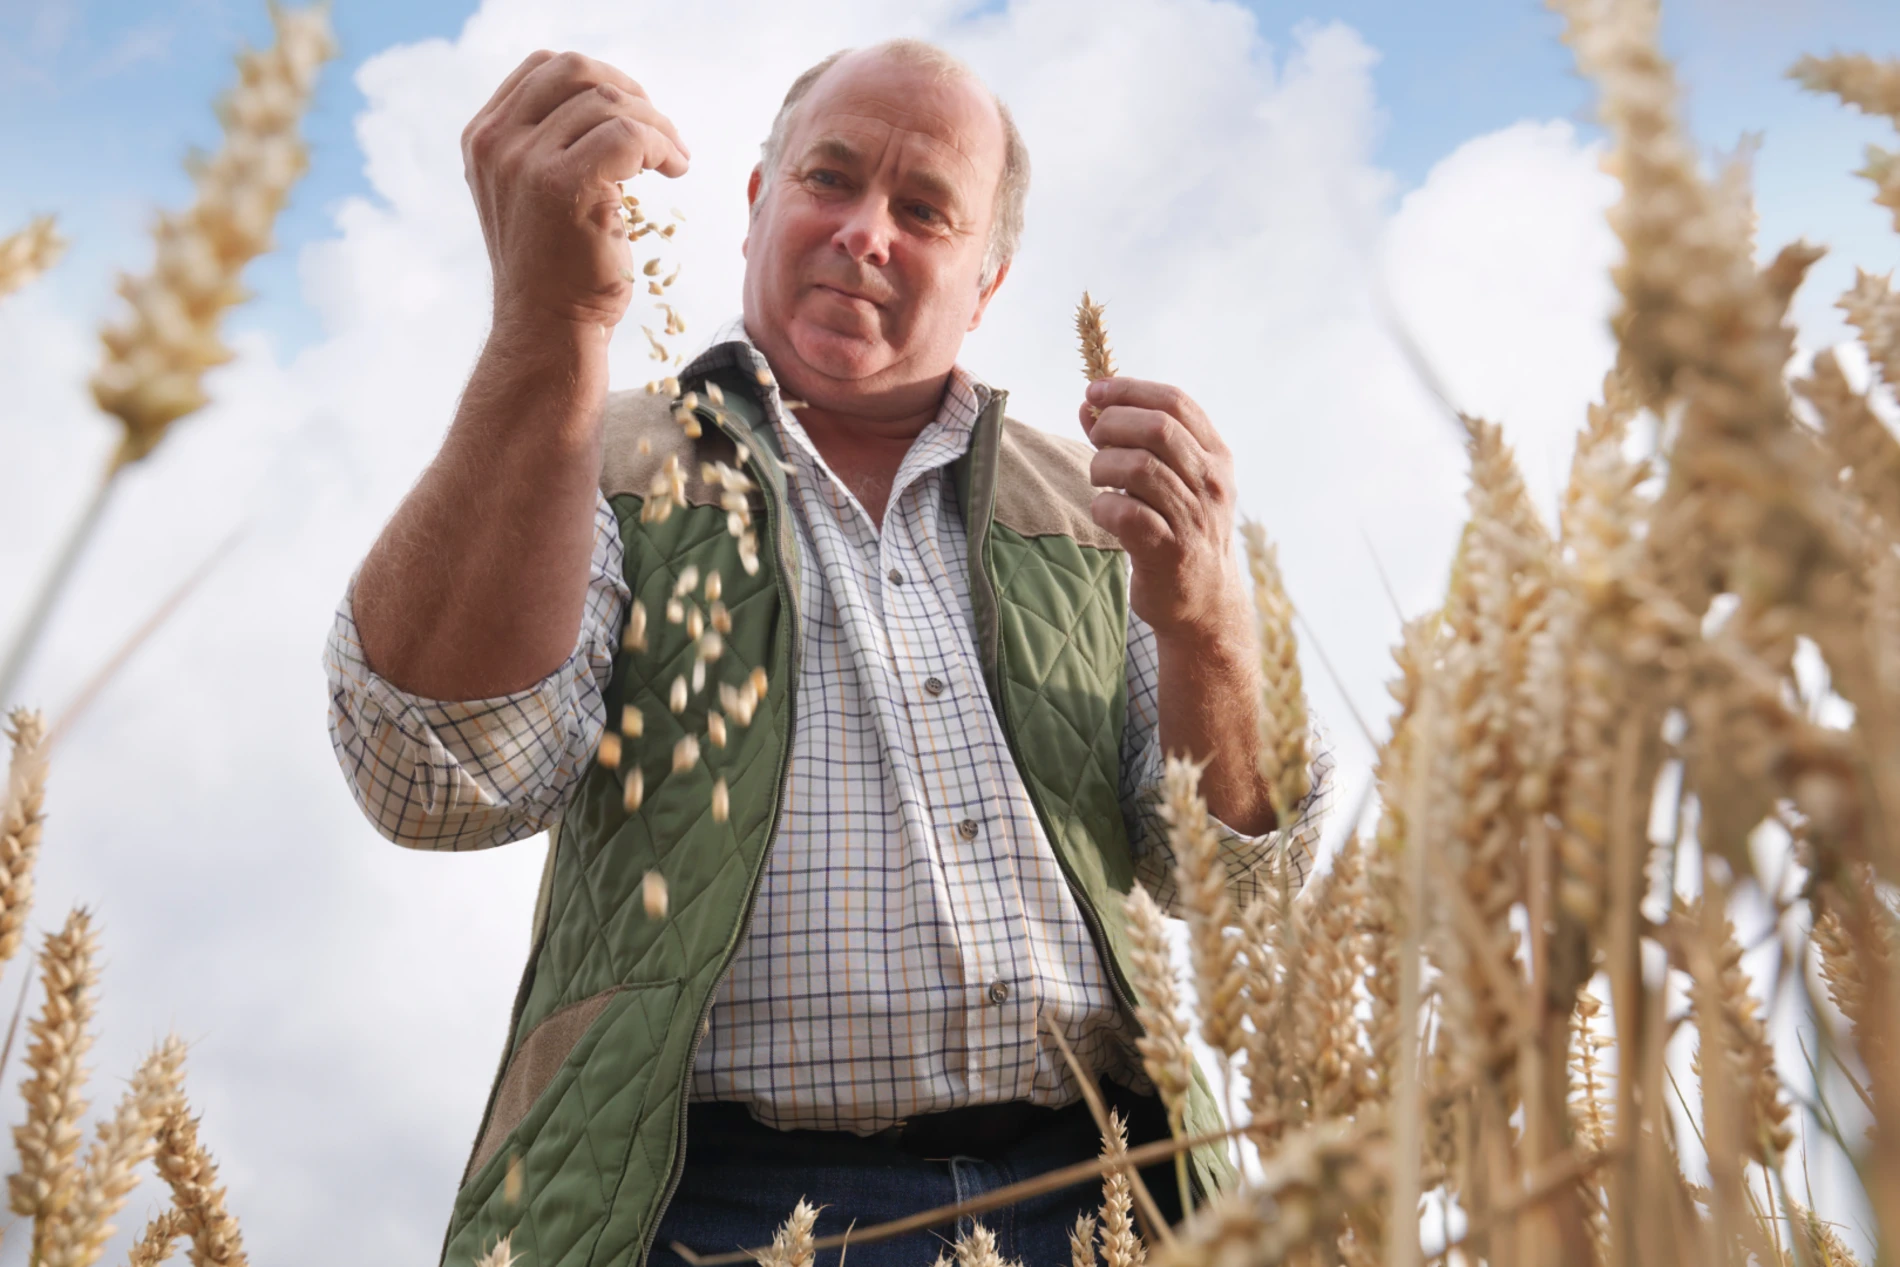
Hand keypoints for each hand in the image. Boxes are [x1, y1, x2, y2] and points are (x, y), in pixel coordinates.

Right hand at [462, 51, 690, 332]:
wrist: (547, 329)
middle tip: (662, 131)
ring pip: (610, 104)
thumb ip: (548, 143)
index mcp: (484, 138)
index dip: (600, 79)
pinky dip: (664, 145)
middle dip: (631, 92)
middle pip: (576, 71)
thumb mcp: (532, 192)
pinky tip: (676, 170)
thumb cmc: (554, 270)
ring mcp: (525, 162)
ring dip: (659, 127)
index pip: (544, 68)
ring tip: (676, 160)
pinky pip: (629, 136)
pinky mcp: (563, 186)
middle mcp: (496, 143)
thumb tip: (608, 101)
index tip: (634, 111)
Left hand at [1079, 377, 1247, 640]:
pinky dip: (1103, 506)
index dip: (1129, 389)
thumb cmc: (1181, 532)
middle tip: (1096, 442)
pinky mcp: (1170, 552)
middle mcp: (1211, 483)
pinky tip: (1104, 512)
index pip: (1176, 402)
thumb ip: (1132, 440)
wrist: (1205, 603)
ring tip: (1100, 481)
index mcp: (1216, 457)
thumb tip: (1089, 404)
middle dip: (1113, 425)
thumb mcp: (1172, 480)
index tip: (1095, 391)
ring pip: (1138, 466)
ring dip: (1103, 466)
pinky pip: (1126, 513)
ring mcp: (1194, 518)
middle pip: (1157, 428)